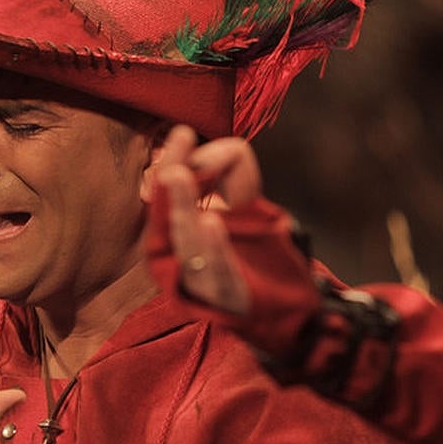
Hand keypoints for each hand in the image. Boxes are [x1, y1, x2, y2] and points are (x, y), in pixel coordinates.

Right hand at [154, 127, 260, 315]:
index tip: (183, 135)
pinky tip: (211, 223)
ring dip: (181, 207)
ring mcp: (199, 278)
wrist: (276, 308)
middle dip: (169, 180)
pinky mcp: (225, 296)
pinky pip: (216, 271)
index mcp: (177, 227)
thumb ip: (233, 169)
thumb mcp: (242, 202)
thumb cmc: (250, 251)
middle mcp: (179, 254)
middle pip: (167, 213)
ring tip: (179, 175)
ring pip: (186, 240)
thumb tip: (220, 145)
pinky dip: (213, 248)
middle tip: (174, 145)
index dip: (174, 160)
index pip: (166, 189)